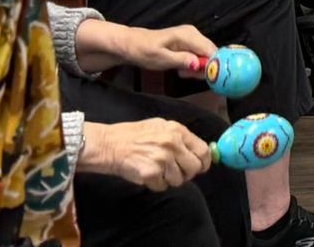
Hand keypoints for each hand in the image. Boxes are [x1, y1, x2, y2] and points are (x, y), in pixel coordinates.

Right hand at [78, 119, 210, 190]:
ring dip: (169, 179)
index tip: (200, 167)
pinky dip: (156, 184)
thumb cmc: (134, 135)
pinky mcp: (151, 173)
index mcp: (178, 131)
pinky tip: (147, 175)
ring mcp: (162, 159)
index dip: (204, 162)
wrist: (109, 144)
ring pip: (179, 180)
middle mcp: (173, 144)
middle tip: (175, 172)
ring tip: (157, 170)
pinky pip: (162, 187)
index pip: (203, 150)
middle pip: (194, 168)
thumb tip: (198, 151)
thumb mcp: (161, 127)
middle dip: (187, 174)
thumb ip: (180, 138)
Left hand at [110, 22, 217, 74]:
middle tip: (188, 76)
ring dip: (197, 68)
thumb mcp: (161, 59)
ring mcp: (191, 37)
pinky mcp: (188, 43)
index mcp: (188, 35)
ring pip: (205, 55)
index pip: (210, 50)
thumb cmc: (143, 51)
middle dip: (204, 67)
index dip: (212, 65)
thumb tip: (198, 64)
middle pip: (210, 52)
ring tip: (182, 73)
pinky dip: (193, 65)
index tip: (204, 78)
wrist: (131, 44)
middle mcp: (194, 34)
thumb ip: (181, 60)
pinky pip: (198, 55)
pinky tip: (182, 69)